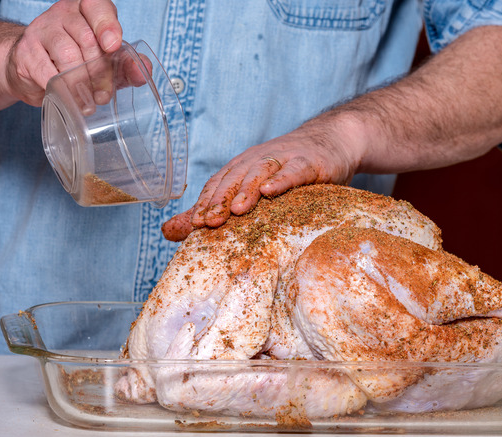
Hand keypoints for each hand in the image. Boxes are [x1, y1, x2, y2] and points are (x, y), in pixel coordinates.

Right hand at [4, 0, 121, 105]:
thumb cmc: (77, 62)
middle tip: (103, 95)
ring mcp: (42, 29)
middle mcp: (64, 13)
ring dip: (82, 83)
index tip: (113, 46)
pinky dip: (61, 89)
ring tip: (88, 102)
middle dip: (100, 72)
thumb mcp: (107, 63)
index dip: (107, 25)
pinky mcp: (26, 51)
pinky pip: (47, 71)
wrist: (33, 70)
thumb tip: (144, 71)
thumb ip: (127, 66)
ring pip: (68, 55)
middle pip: (88, 39)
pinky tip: (67, 99)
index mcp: (87, 9)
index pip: (97, 6)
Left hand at [161, 115, 362, 240]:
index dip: (204, 203)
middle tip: (207, 224)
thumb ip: (213, 210)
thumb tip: (168, 231)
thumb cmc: (290, 171)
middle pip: (234, 178)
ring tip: (237, 210)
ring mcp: (285, 158)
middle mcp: (258, 159)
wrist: (333, 140)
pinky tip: (270, 191)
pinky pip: (294, 170)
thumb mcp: (252, 188)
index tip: (193, 226)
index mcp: (241, 167)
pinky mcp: (310, 162)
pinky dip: (282, 179)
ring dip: (247, 190)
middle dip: (220, 200)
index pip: (218, 184)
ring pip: (260, 172)